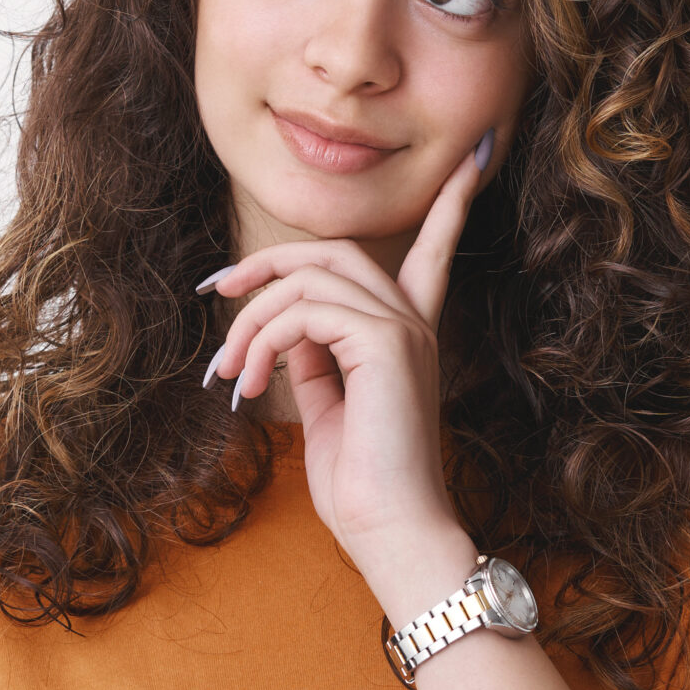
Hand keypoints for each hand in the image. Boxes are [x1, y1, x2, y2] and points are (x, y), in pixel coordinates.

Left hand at [199, 136, 490, 556]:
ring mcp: (403, 328)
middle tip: (217, 291)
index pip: (433, 250)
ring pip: (309, 278)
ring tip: (231, 373)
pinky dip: (264, 340)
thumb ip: (315, 358)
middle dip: (268, 261)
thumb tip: (284, 330)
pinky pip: (305, 311)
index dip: (451, 204)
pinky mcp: (385, 343)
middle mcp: (411, 322)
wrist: (390, 530)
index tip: (472, 159)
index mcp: (405, 334)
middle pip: (334, 250)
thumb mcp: (329, 408)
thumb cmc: (360, 484)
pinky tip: (252, 382)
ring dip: (252, 321)